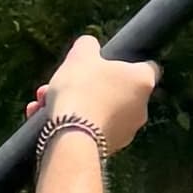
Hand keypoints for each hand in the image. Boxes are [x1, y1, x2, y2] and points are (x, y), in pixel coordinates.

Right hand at [40, 38, 156, 156]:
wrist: (72, 135)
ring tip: (46, 101)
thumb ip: (88, 45)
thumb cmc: (82, 89)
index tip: (109, 63)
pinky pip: (89, 129)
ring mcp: (127, 131)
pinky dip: (72, 123)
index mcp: (142, 81)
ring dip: (75, 104)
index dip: (127, 63)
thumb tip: (89, 45)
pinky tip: (46, 118)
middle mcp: (141, 108)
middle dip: (88, 85)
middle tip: (65, 82)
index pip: (146, 67)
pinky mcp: (110, 148)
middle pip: (115, 90)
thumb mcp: (81, 54)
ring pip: (98, 110)